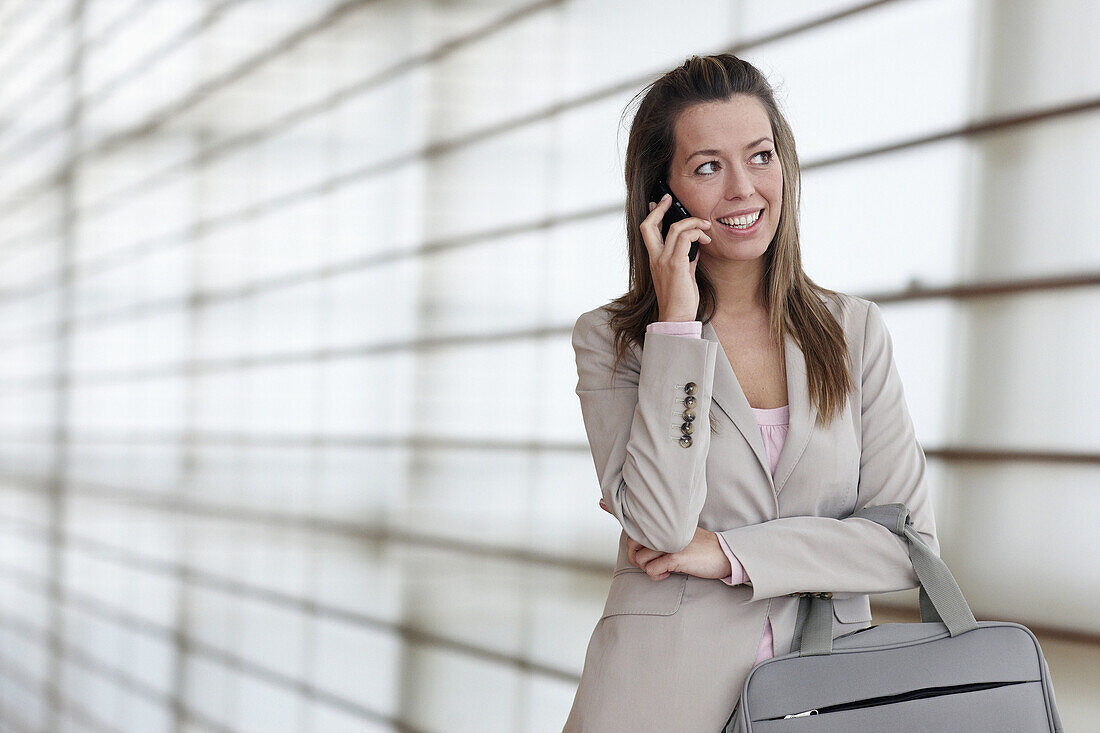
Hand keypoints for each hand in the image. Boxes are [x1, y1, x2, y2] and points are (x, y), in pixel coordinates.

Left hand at [599, 499, 732, 580]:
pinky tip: (668, 573)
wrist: (723, 554)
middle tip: (653, 562)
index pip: (635, 516)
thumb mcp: (678, 533)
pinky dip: (657, 575)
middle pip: (631, 543)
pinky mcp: (675, 555)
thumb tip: (644, 534)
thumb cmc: (699, 547)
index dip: (615, 508)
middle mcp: (663, 528)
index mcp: (663, 521)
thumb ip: (660, 531)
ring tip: (663, 567)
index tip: (601, 502)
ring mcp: (668, 540)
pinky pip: (652, 570)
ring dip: (649, 568)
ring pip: (640, 559)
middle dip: (636, 557)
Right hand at [641, 193, 708, 321]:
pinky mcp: (676, 265)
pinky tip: (706, 240)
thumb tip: (696, 245)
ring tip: (705, 226)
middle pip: (649, 225)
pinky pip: (685, 239)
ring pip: (674, 229)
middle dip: (661, 209)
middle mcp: (656, 258)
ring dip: (692, 223)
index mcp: (654, 259)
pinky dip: (697, 234)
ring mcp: (664, 261)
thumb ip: (686, 257)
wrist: (676, 317)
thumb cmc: (680, 298)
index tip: (661, 203)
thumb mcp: (683, 273)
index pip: (647, 231)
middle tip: (671, 200)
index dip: (653, 214)